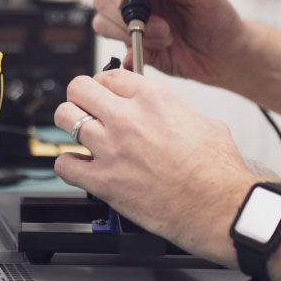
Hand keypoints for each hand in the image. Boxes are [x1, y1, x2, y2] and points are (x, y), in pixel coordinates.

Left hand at [54, 70, 259, 263]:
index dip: (107, 85)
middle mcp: (128, 118)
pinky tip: (82, 166)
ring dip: (71, 126)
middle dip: (82, 97)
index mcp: (154, 98)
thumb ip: (179, 113)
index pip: (110, 75)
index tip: (107, 94)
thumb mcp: (205, 121)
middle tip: (88, 108)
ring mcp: (111, 148)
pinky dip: (69, 164)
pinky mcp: (103, 180)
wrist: (216, 205)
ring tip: (81, 134)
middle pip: (79, 89)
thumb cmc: (216, 169)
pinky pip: (65, 164)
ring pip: (65, 118)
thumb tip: (173, 117)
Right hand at [91, 0, 246, 85]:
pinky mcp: (134, 47)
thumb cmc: (218, 17)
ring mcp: (132, 23)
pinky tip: (160, 50)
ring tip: (167, 37)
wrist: (226, 54)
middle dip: (128, 16)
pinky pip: (116, 51)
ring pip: (104, 25)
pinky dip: (134, 54)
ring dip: (136, 35)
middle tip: (163, 24)